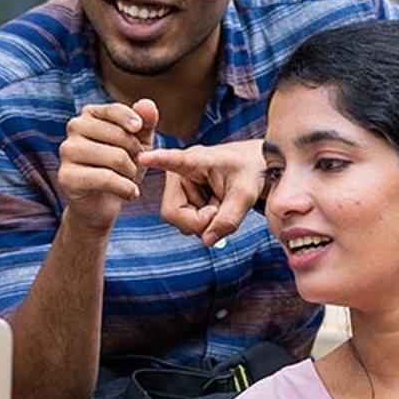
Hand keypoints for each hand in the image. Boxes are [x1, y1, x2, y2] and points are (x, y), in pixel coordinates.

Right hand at [57, 99, 158, 232]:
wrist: (101, 204)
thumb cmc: (120, 168)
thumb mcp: (138, 144)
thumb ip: (146, 122)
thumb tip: (147, 104)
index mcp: (89, 114)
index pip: (115, 110)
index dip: (134, 122)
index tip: (139, 132)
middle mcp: (74, 128)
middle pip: (119, 136)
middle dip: (136, 154)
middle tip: (136, 166)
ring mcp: (67, 151)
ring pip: (115, 158)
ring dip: (131, 173)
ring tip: (131, 180)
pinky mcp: (66, 176)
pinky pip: (106, 179)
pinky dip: (125, 189)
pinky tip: (131, 194)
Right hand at [139, 140, 265, 246]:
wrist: (254, 168)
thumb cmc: (250, 172)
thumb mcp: (246, 195)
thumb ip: (229, 219)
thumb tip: (207, 241)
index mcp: (195, 160)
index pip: (174, 161)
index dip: (158, 160)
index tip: (143, 157)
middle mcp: (179, 173)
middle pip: (173, 212)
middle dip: (198, 222)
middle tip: (219, 212)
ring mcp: (179, 188)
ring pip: (179, 221)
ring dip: (203, 222)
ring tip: (220, 205)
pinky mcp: (182, 198)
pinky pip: (186, 222)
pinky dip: (203, 222)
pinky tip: (215, 208)